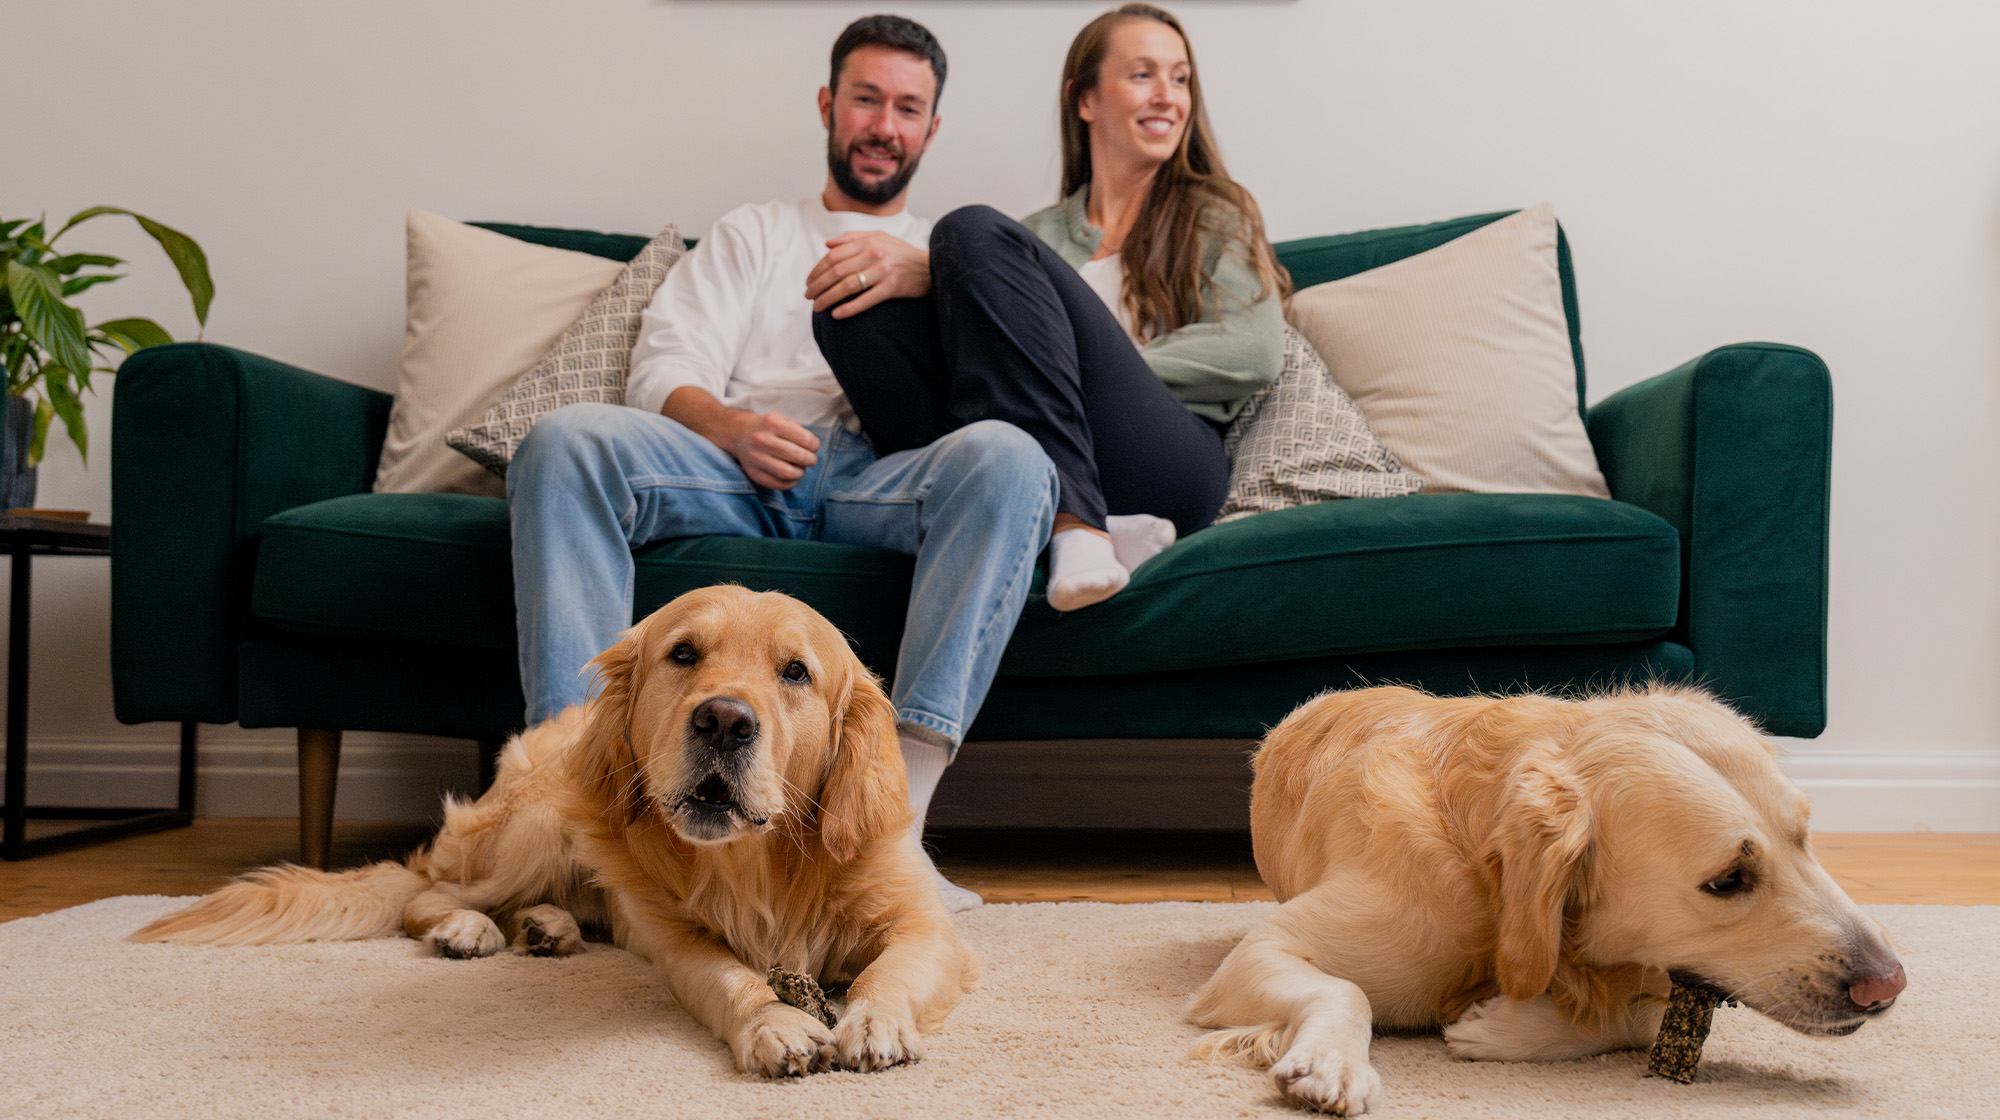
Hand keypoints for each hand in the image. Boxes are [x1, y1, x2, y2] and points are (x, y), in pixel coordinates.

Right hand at [724, 409, 820, 490]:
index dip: (815, 445)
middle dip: (810, 459)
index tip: (813, 446)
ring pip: (788, 473)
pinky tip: (791, 476)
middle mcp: (762, 440)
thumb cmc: (768, 428)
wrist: (739, 434)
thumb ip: (798, 430)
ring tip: (800, 468)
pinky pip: (778, 484)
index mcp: (772, 422)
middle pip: (798, 456)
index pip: (805, 439)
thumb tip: (813, 448)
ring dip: (801, 472)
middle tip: (810, 459)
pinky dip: (790, 483)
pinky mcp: (753, 473)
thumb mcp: (782, 419)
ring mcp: (756, 458)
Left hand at [805, 231, 929, 318]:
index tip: (809, 281)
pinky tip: (837, 314)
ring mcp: (883, 271)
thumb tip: (827, 245)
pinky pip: (867, 300)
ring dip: (828, 297)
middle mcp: (874, 254)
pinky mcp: (892, 288)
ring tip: (818, 307)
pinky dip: (850, 308)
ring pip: (848, 285)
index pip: (834, 256)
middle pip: (837, 271)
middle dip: (819, 285)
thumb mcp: (879, 237)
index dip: (818, 269)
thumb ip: (853, 238)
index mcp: (868, 241)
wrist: (931, 267)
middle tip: (808, 296)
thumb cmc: (902, 253)